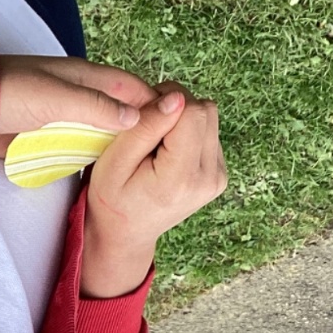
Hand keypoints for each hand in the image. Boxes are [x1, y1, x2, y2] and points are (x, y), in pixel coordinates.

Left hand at [0, 55, 160, 159]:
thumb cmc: (9, 94)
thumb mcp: (55, 98)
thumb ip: (94, 107)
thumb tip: (136, 116)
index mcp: (86, 77)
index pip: (132, 89)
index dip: (156, 104)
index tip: (180, 124)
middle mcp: (81, 96)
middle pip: (122, 113)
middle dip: (143, 129)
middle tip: (168, 154)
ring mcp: (68, 118)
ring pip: (105, 133)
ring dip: (122, 147)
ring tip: (147, 169)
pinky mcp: (53, 139)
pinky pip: (84, 149)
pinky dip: (98, 159)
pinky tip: (113, 175)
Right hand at [79, 82, 227, 297]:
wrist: (127, 233)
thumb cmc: (113, 199)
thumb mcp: (114, 162)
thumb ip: (145, 128)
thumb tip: (176, 98)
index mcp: (180, 178)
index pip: (191, 112)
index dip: (166, 102)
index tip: (144, 117)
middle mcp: (207, 179)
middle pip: (206, 111)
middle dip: (177, 107)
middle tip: (148, 128)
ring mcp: (217, 178)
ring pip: (210, 118)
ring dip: (183, 119)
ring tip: (157, 143)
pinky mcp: (219, 174)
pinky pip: (210, 132)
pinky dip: (189, 133)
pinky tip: (169, 152)